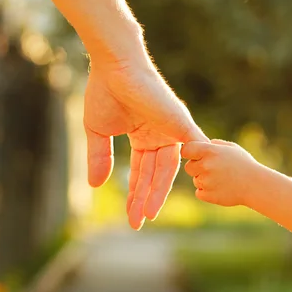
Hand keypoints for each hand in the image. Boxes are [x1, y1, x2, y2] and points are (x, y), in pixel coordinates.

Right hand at [84, 58, 207, 229]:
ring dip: (158, 192)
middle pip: (154, 175)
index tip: (131, 217)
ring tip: (148, 214)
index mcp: (143, 137)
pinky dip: (195, 166)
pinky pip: (192, 150)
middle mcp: (160, 136)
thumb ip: (99, 158)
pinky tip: (193, 187)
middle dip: (145, 199)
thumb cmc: (105, 92)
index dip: (136, 194)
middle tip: (137, 223)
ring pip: (168, 169)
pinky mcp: (181, 124)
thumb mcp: (98, 133)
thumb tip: (96, 185)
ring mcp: (172, 131)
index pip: (142, 172)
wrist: (114, 67)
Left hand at [181, 139, 260, 206]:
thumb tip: (202, 144)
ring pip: (195, 181)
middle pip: (189, 167)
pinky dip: (207, 192)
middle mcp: (206, 165)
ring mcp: (206, 181)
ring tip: (221, 180)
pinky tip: (220, 188)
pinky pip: (199, 193)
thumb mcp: (231, 148)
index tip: (195, 156)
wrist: (256, 185)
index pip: (186, 149)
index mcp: (210, 151)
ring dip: (204, 181)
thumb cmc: (244, 164)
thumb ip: (214, 144)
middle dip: (197, 168)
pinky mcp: (208, 195)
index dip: (189, 153)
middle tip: (212, 170)